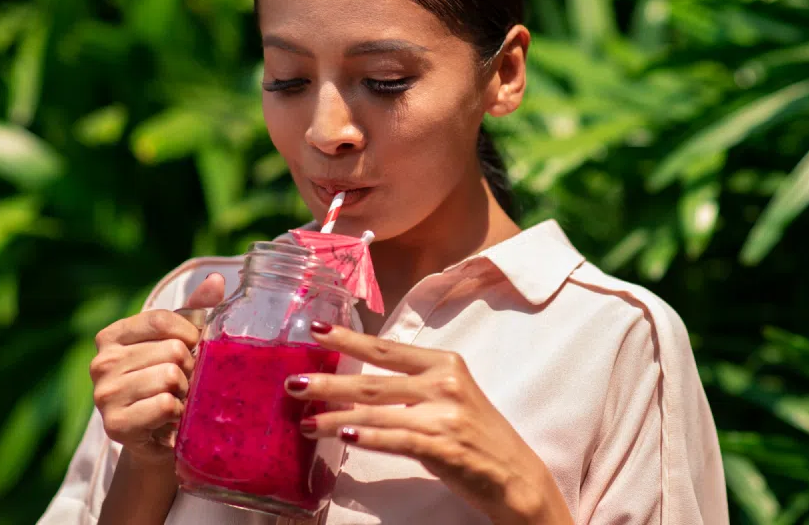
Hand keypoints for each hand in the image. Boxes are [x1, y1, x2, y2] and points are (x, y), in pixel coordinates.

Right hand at [90, 273, 225, 466]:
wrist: (160, 437)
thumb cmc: (171, 381)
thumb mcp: (181, 340)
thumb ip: (196, 309)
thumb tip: (217, 279)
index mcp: (111, 336)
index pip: (160, 319)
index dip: (190, 333)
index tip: (194, 348)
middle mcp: (101, 363)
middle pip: (170, 349)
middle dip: (189, 368)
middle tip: (184, 383)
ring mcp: (104, 395)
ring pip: (169, 376)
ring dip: (185, 392)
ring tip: (178, 399)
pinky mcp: (115, 425)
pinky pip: (165, 405)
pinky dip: (177, 412)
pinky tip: (170, 417)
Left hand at [284, 323, 572, 524]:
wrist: (517, 476)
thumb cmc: (476, 436)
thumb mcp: (449, 398)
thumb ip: (412, 385)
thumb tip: (356, 381)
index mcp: (444, 364)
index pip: (386, 349)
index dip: (348, 340)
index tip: (315, 331)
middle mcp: (445, 383)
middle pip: (373, 380)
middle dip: (328, 382)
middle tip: (292, 383)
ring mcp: (446, 415)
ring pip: (378, 413)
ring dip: (336, 418)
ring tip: (306, 422)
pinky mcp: (446, 447)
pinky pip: (397, 439)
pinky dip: (369, 438)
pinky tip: (344, 438)